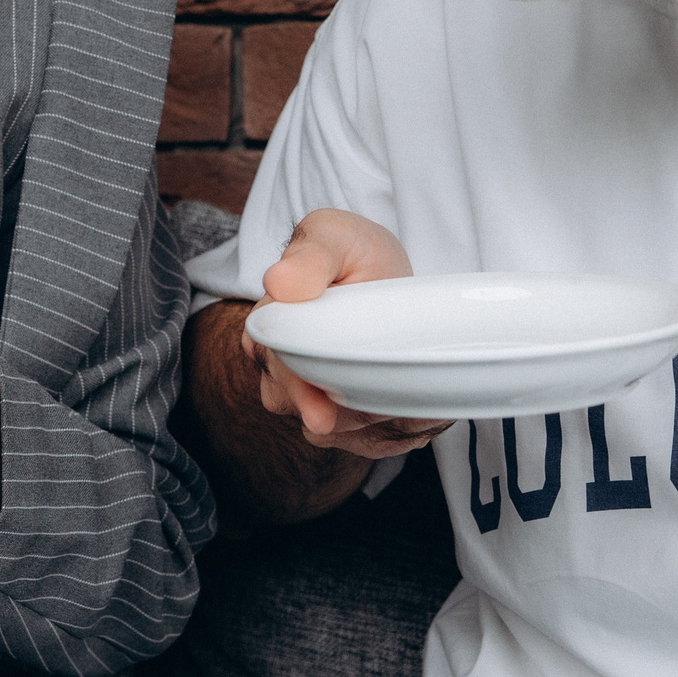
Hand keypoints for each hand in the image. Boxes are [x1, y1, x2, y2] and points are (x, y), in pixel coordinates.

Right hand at [250, 209, 450, 459]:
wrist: (378, 275)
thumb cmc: (351, 252)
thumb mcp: (334, 235)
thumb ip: (311, 255)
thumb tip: (279, 282)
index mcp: (269, 325)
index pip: (278, 369)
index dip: (301, 392)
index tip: (322, 415)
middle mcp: (276, 367)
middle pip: (302, 407)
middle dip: (346, 412)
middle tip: (396, 406)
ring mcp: (305, 395)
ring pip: (330, 431)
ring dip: (370, 422)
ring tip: (408, 403)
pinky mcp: (338, 418)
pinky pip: (357, 441)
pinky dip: (386, 431)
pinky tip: (405, 409)